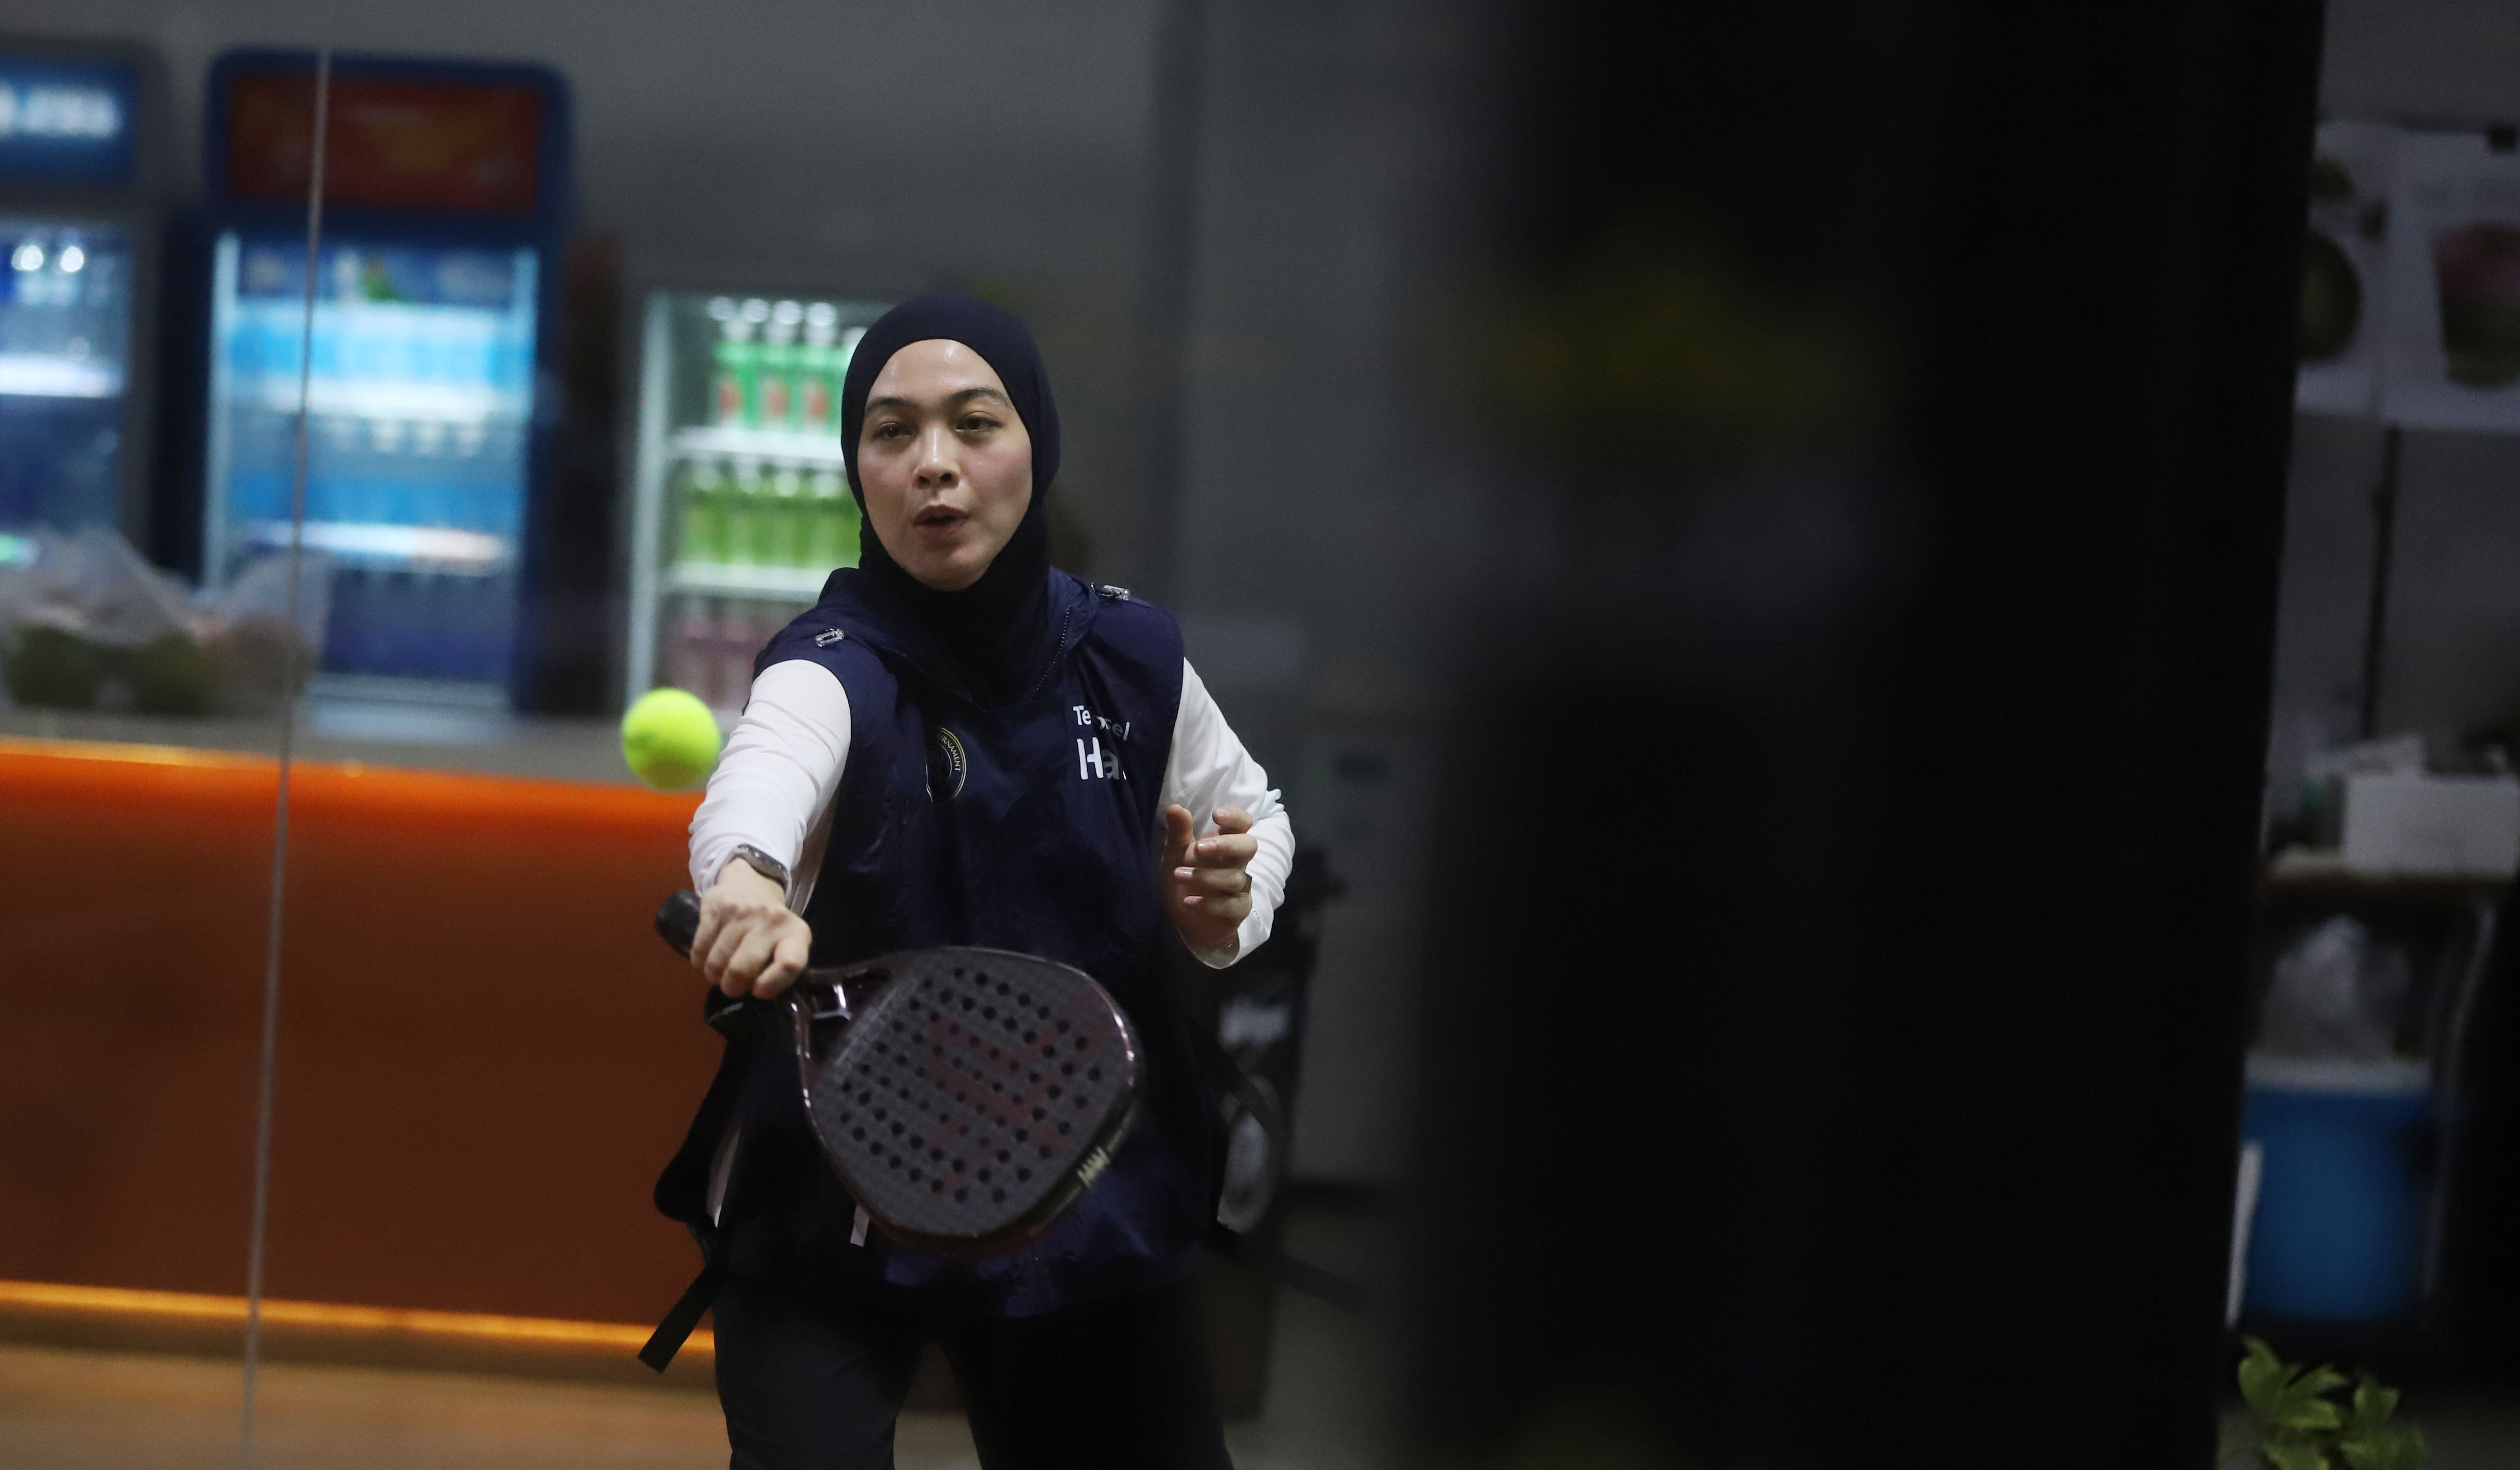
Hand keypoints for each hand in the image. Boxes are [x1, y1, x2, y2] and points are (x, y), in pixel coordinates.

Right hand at [692, 860, 812, 998]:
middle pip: (743, 968)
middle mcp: (771, 919)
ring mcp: (742, 912)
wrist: (751, 882)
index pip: (789, 964)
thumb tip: (758, 1000)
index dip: (771, 985)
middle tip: (733, 987)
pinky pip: (699, 949)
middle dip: (733, 987)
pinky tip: (708, 958)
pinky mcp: (715, 908)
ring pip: (717, 962)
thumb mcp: (788, 943)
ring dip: (714, 976)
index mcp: (796, 933)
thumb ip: (780, 968)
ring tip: (720, 973)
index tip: (758, 991)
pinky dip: (699, 962)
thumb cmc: (771, 926)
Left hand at [1163, 804, 1256, 954]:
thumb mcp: (1176, 854)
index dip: (1235, 817)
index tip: (1216, 815)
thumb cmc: (1185, 878)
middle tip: (1200, 848)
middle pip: (1249, 846)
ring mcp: (1241, 886)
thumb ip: (1179, 833)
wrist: (1184, 918)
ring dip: (1205, 876)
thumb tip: (1175, 807)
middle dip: (1227, 845)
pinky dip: (1209, 903)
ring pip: (1235, 878)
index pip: (1243, 823)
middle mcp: (1237, 862)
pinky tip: (1188, 901)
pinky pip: (1232, 905)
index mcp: (1226, 842)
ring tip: (1178, 875)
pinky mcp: (1239, 909)